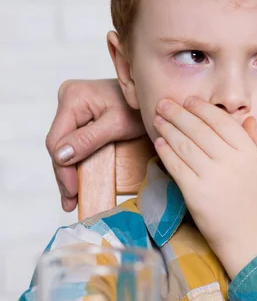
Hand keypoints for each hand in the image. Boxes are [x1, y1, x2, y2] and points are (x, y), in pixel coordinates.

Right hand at [47, 79, 145, 211]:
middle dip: (65, 174)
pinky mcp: (81, 116)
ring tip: (72, 199)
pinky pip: (74, 142)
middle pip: (59, 145)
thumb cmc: (139, 108)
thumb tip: (60, 156)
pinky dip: (77, 161)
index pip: (57, 140)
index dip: (63, 169)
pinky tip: (78, 180)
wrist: (154, 100)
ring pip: (65, 146)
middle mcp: (68, 99)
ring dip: (69, 171)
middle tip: (70, 202)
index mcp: (72, 98)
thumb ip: (89, 140)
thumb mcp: (117, 125)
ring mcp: (74, 108)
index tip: (73, 192)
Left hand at [153, 97, 256, 277]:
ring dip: (169, 128)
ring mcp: (213, 176)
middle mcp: (232, 161)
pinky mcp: (195, 192)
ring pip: (185, 145)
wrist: (249, 238)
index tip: (189, 100)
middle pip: (200, 129)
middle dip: (179, 113)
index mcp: (249, 153)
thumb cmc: (256, 203)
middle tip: (165, 103)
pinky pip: (176, 165)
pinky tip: (160, 142)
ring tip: (158, 118)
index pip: (222, 122)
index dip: (203, 108)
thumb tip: (249, 118)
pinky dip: (166, 151)